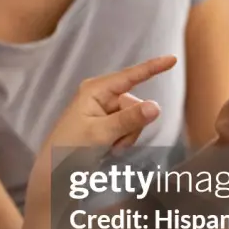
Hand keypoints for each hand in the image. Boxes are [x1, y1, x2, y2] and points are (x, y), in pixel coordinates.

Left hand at [47, 55, 177, 154]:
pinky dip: (123, 140)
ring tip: (108, 147)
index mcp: (95, 90)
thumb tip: (156, 106)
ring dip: (127, 136)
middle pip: (136, 104)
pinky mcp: (107, 122)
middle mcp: (101, 95)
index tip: (173, 59)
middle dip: (131, 126)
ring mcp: (104, 109)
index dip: (152, 68)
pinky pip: (128, 128)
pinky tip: (109, 149)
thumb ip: (129, 120)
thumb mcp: (101, 134)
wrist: (56, 170)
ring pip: (135, 119)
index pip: (130, 76)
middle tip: (112, 143)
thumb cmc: (70, 148)